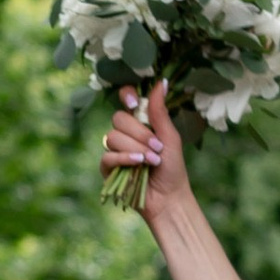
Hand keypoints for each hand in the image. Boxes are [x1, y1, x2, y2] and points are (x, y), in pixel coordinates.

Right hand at [98, 78, 194, 231]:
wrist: (169, 197)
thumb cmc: (172, 167)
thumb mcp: (170, 137)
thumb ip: (160, 111)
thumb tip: (162, 81)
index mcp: (140, 122)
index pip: (125, 99)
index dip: (127, 97)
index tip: (135, 105)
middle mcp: (125, 133)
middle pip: (119, 118)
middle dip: (140, 134)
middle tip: (157, 148)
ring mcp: (114, 150)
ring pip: (112, 137)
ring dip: (136, 149)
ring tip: (152, 161)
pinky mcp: (107, 168)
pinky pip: (108, 156)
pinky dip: (124, 159)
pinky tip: (138, 165)